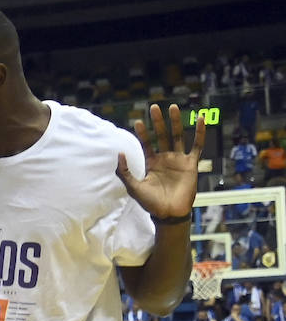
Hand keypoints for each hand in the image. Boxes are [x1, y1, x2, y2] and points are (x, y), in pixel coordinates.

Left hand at [116, 103, 205, 220]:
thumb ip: (124, 171)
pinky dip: (199, 132)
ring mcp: (179, 160)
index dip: (143, 133)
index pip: (147, 144)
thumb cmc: (150, 203)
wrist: (168, 214)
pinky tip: (200, 119)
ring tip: (172, 107)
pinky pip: (197, 146)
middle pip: (162, 135)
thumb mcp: (133, 187)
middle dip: (158, 122)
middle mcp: (165, 159)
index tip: (138, 121)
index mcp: (152, 163)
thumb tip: (119, 153)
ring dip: (175, 122)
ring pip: (177, 136)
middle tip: (154, 107)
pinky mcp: (191, 164)